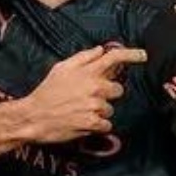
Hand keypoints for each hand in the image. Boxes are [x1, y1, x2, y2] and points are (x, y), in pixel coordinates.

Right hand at [20, 46, 145, 142]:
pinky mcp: (93, 124)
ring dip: (99, 111)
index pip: (114, 58)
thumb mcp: (61, 69)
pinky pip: (106, 124)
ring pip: (110, 109)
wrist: (33, 117)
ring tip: (80, 111)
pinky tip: (82, 122)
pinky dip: (97, 125)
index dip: (132, 55)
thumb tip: (100, 50)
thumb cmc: (46, 92)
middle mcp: (94, 87)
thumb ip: (83, 58)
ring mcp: (95, 106)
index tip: (143, 55)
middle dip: (107, 94)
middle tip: (89, 98)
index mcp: (87, 72)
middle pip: (117, 89)